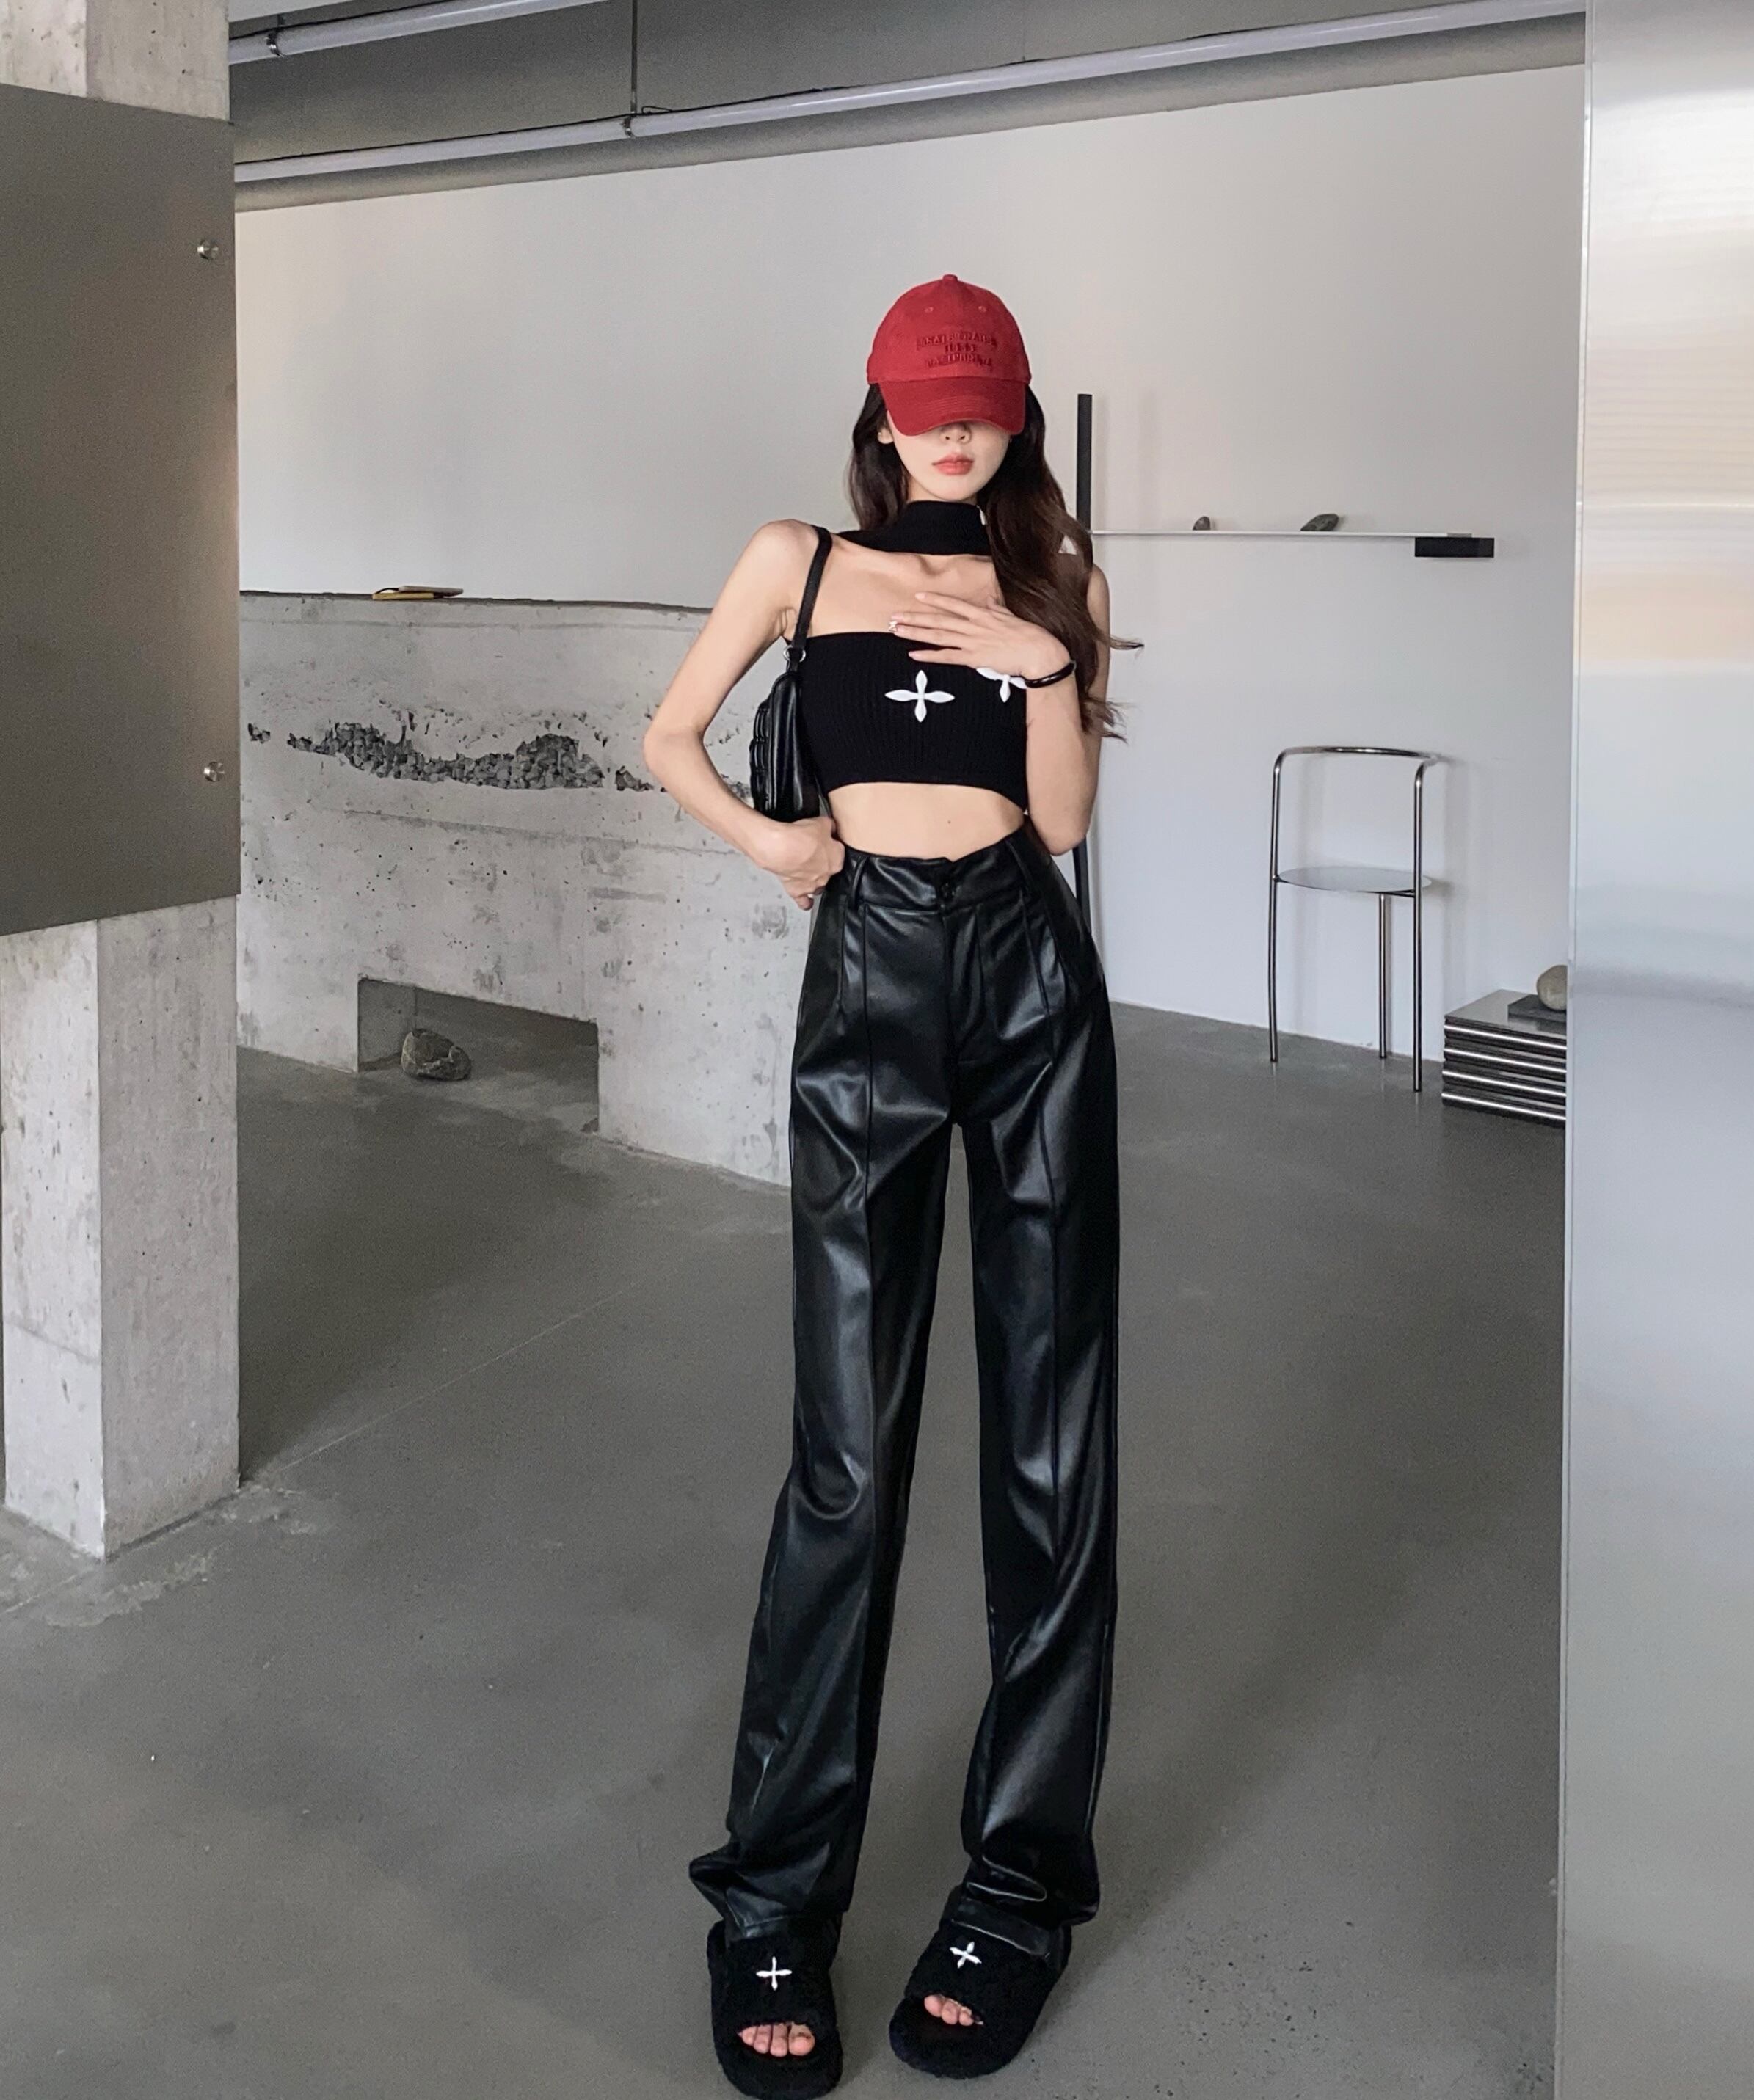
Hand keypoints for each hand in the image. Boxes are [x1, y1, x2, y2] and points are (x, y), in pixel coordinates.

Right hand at [752, 813, 844, 908]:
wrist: (781, 849)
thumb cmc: (800, 838)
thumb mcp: (821, 823)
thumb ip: (830, 826)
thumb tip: (831, 827)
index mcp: (837, 859)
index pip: (838, 851)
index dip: (829, 843)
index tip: (823, 840)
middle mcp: (827, 875)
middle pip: (828, 869)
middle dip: (822, 862)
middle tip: (811, 852)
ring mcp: (813, 885)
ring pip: (818, 886)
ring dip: (815, 880)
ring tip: (807, 872)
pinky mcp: (797, 891)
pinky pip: (804, 901)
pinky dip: (805, 902)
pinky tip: (806, 901)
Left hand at [889, 592, 1069, 682]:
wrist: (1039, 652)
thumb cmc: (1029, 635)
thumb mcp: (1010, 616)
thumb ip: (997, 608)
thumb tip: (989, 600)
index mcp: (983, 614)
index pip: (954, 604)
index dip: (935, 600)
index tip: (918, 596)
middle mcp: (974, 625)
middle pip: (939, 620)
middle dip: (915, 617)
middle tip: (894, 616)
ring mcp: (973, 642)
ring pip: (939, 636)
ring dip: (916, 633)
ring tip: (897, 631)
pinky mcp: (974, 658)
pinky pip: (948, 657)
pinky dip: (930, 656)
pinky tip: (914, 654)